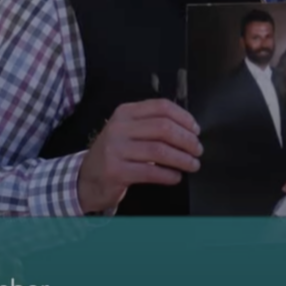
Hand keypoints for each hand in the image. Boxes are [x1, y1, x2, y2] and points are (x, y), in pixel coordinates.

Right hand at [77, 99, 201, 213]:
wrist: (87, 179)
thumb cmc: (115, 154)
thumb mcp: (128, 131)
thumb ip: (151, 125)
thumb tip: (188, 129)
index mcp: (126, 113)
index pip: (161, 107)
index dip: (183, 118)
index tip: (196, 130)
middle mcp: (119, 128)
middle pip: (163, 127)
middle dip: (186, 139)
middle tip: (198, 150)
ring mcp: (116, 149)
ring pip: (159, 150)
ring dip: (182, 158)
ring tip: (193, 164)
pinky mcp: (116, 171)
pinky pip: (150, 172)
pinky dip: (168, 175)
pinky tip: (176, 177)